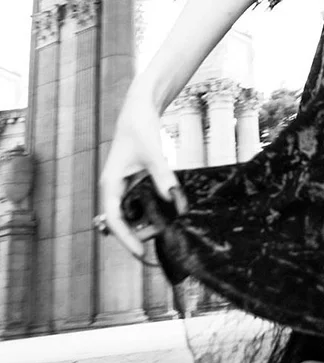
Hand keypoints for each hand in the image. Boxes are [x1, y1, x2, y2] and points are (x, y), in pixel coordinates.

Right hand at [98, 92, 185, 259]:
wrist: (140, 109)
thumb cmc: (141, 128)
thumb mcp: (153, 154)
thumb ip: (162, 177)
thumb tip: (174, 201)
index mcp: (110, 184)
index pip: (114, 220)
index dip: (126, 239)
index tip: (140, 254)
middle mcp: (113, 187)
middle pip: (122, 221)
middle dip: (140, 231)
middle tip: (163, 233)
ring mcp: (122, 184)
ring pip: (131, 213)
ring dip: (146, 221)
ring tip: (166, 224)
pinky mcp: (132, 180)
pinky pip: (138, 202)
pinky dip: (150, 208)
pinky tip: (167, 208)